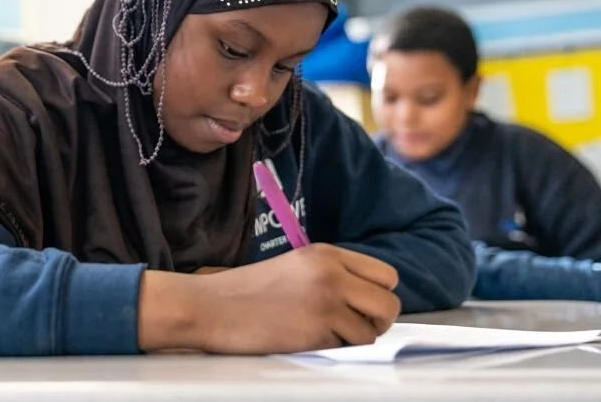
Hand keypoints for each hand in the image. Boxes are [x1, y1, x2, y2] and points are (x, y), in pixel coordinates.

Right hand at [194, 244, 400, 353]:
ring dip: (356, 338)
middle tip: (355, 327)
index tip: (361, 306)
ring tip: (325, 334)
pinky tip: (307, 339)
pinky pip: (349, 347)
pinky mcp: (317, 329)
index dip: (378, 295)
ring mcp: (326, 301)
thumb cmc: (246, 291)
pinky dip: (335, 348)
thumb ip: (330, 275)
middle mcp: (332, 273)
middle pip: (389, 302)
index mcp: (326, 254)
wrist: (212, 306)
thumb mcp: (294, 267)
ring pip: (373, 330)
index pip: (385, 274)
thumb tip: (365, 301)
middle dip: (378, 320)